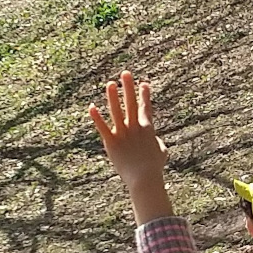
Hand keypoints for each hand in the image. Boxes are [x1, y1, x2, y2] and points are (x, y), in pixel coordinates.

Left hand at [87, 70, 172, 222]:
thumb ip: (157, 143)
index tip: (144, 83)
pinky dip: (97, 117)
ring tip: (110, 83)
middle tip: (126, 73)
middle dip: (129, 87)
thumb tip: (156, 140)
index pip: (146, 108)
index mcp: (147, 129)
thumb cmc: (154, 168)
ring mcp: (123, 134)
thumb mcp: (161, 153)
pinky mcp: (112, 143)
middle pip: (131, 104)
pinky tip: (92, 107)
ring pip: (117, 112)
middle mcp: (135, 128)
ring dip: (113, 97)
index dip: (145, 95)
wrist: (145, 178)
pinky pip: (103, 127)